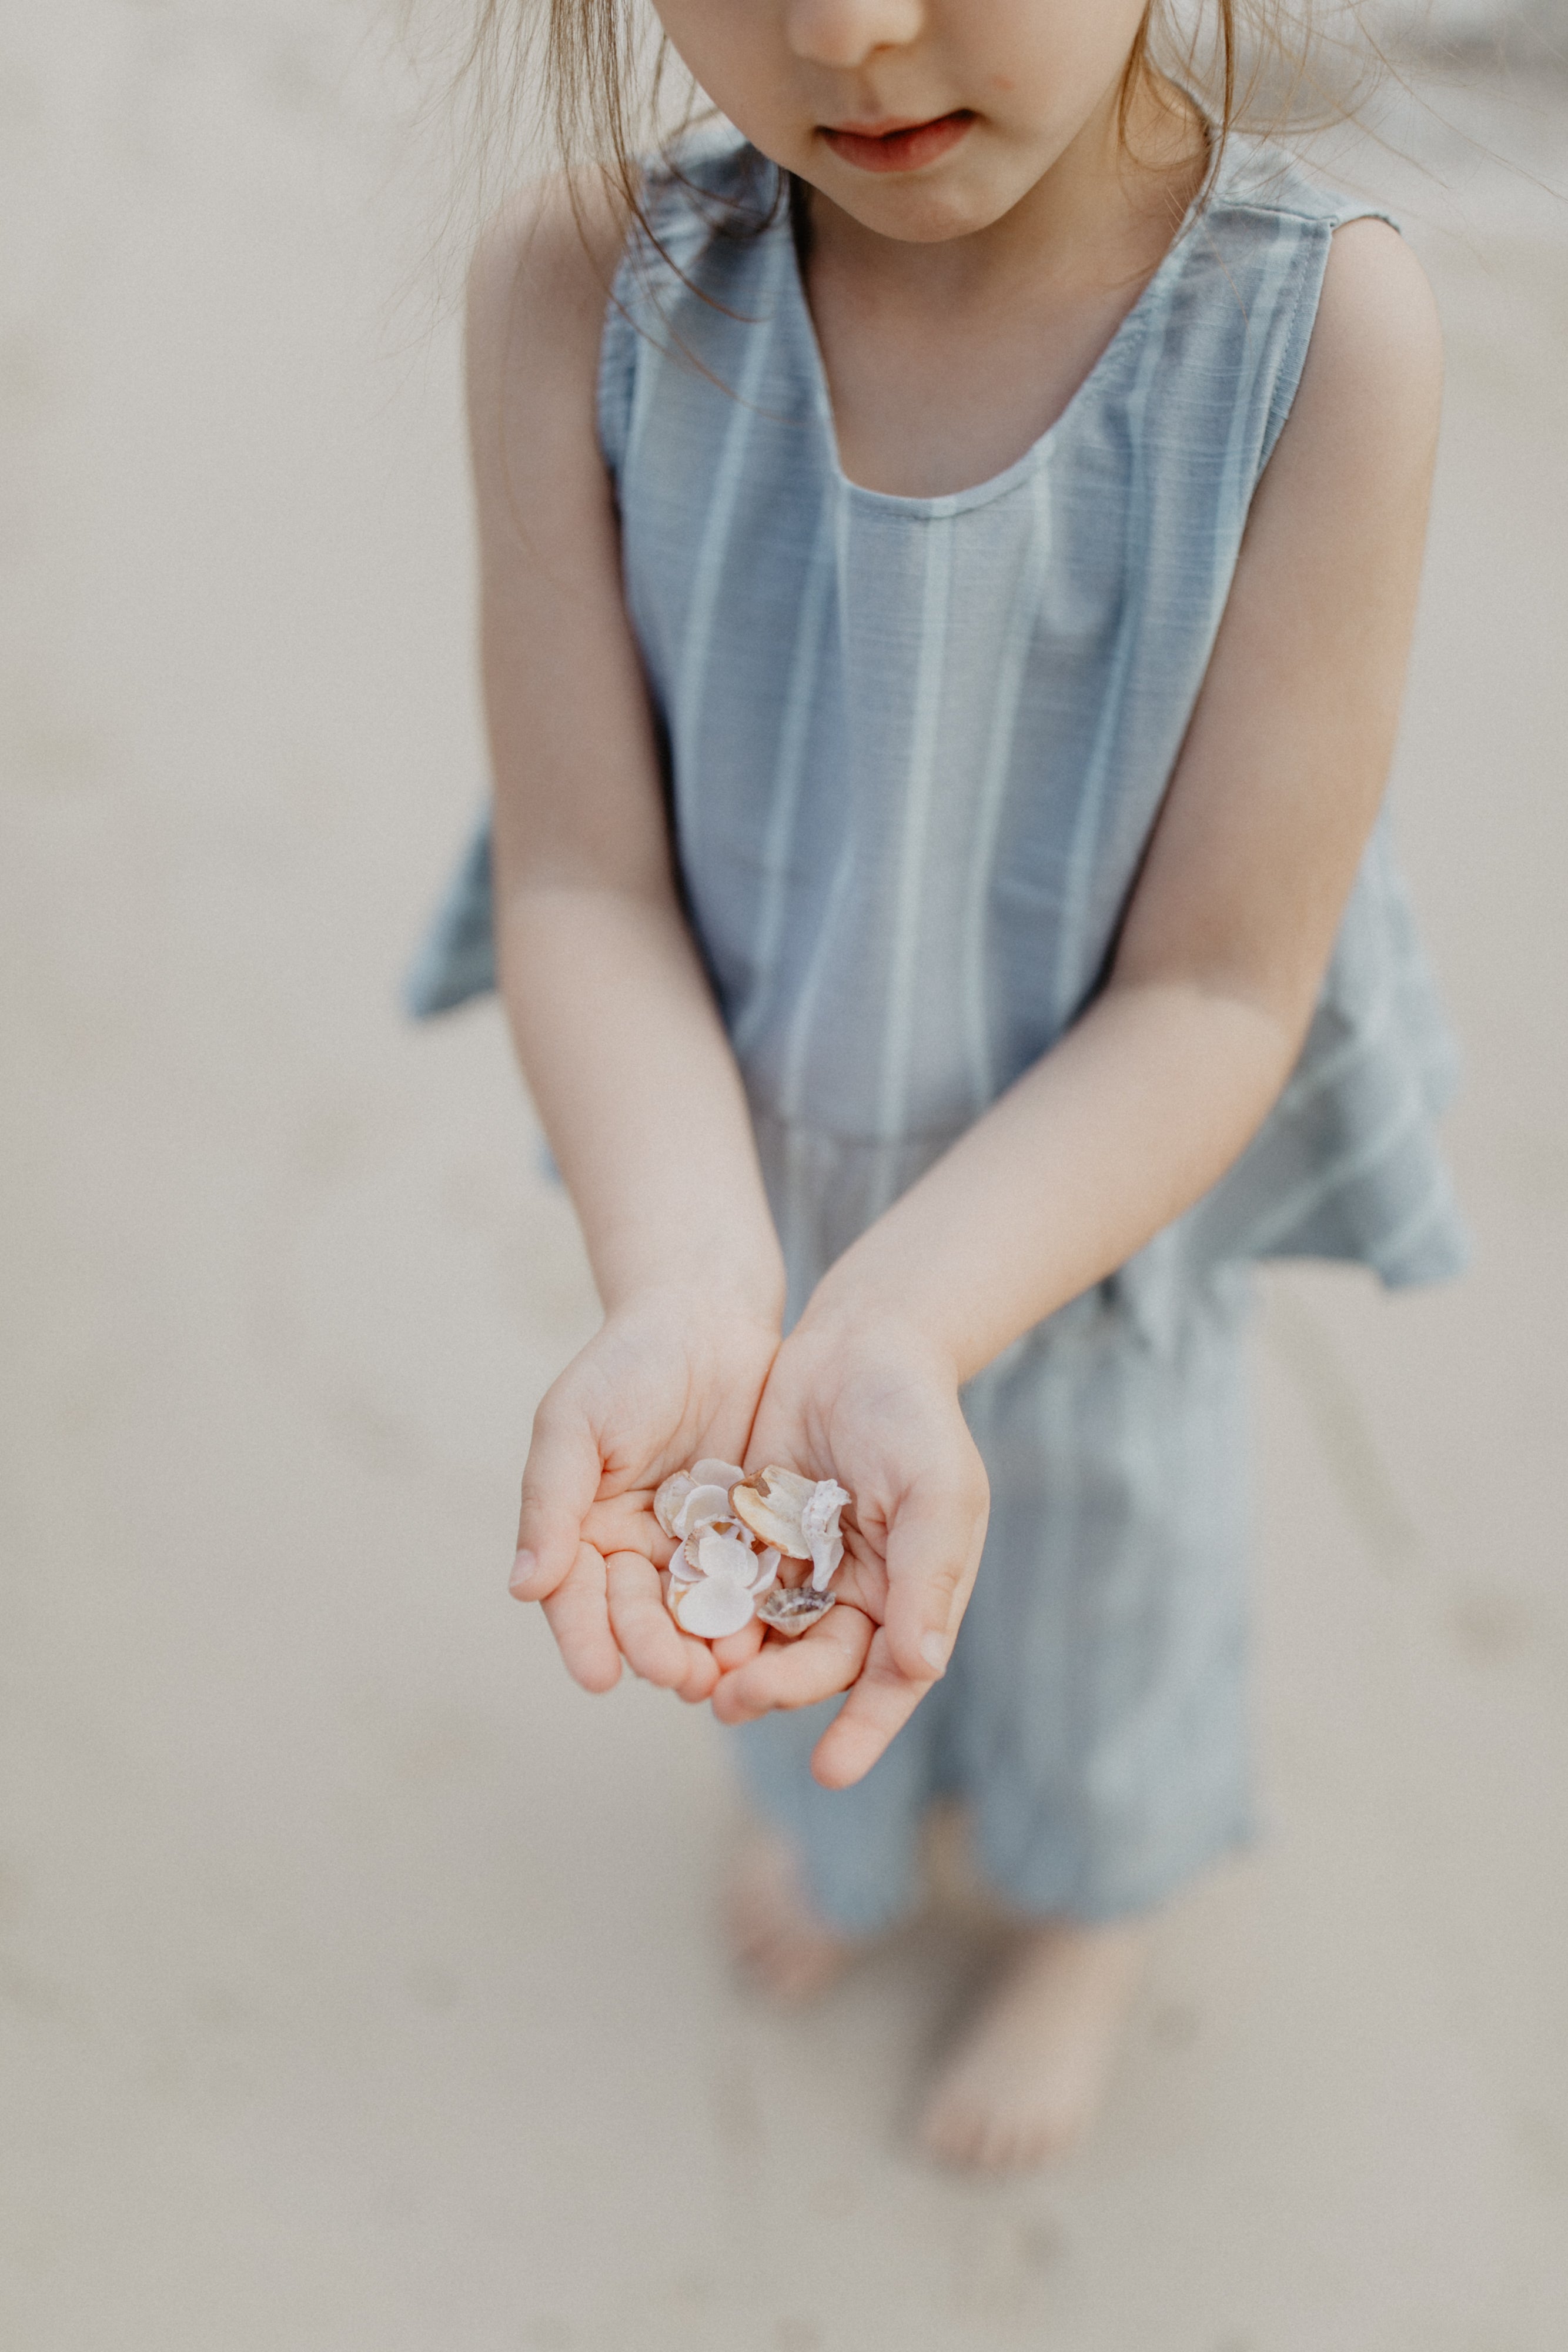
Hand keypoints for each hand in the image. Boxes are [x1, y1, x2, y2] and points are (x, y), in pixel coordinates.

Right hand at [509, 1288, 779, 1703]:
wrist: (707, 1315)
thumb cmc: (627, 1361)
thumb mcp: (574, 1421)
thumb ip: (550, 1501)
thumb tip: (524, 1586)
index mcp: (582, 1529)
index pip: (576, 1597)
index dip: (585, 1637)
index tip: (600, 1677)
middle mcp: (636, 1549)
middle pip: (640, 1615)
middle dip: (656, 1650)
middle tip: (681, 1677)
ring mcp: (696, 1546)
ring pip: (697, 1612)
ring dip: (708, 1648)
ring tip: (728, 1675)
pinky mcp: (751, 1536)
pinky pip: (753, 1582)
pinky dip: (758, 1613)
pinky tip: (771, 1638)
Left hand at [710, 1310, 989, 1788]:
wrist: (861, 1342)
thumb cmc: (916, 1416)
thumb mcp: (938, 1491)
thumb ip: (929, 1577)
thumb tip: (920, 1670)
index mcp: (911, 1596)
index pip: (891, 1681)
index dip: (864, 1730)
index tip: (831, 1773)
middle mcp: (856, 1596)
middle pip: (816, 1666)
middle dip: (779, 1690)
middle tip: (735, 1698)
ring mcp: (802, 1569)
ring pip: (766, 1638)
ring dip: (734, 1665)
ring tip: (695, 1681)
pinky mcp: (755, 1537)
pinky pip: (728, 1587)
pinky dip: (706, 1612)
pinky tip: (674, 1627)